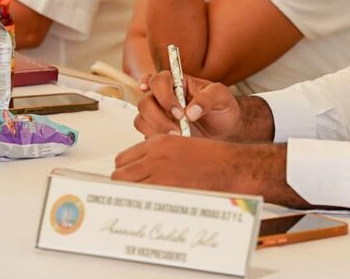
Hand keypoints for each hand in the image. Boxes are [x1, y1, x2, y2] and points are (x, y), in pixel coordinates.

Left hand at [114, 135, 301, 205]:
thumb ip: (158, 156)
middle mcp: (154, 157)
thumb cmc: (211, 157)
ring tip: (140, 199)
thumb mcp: (180, 145)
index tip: (128, 177)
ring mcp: (159, 175)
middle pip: (120, 174)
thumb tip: (142, 170)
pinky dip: (143, 203)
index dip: (124, 170)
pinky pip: (143, 199)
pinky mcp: (167, 190)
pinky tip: (151, 205)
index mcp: (157, 143)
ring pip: (127, 188)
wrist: (229, 166)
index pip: (123, 158)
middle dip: (123, 183)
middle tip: (130, 191)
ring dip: (131, 194)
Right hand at [134, 70, 241, 138]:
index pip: (158, 80)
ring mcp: (157, 115)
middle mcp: (162, 97)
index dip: (164, 95)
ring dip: (156, 130)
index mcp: (176, 82)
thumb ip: (208, 99)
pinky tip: (172, 142)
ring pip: (141, 119)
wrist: (225, 130)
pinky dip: (155, 140)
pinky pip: (144, 135)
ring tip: (178, 137)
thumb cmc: (222, 108)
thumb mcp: (222, 97)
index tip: (179, 111)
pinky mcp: (156, 132)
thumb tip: (190, 112)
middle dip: (159, 117)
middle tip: (179, 129)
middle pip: (144, 101)